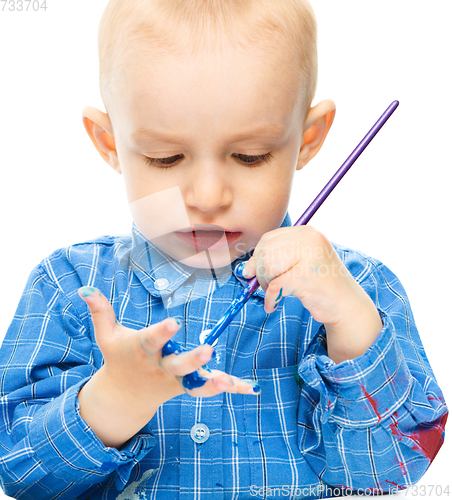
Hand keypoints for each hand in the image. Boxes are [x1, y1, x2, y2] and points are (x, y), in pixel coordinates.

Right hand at [77, 286, 259, 447]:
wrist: (124, 396)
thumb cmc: (118, 357)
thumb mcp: (107, 336)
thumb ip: (100, 312)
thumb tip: (85, 288)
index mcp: (142, 351)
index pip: (152, 340)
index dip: (162, 332)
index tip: (174, 322)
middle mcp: (160, 367)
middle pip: (178, 365)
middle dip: (192, 360)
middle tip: (208, 351)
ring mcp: (175, 379)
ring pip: (195, 382)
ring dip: (212, 382)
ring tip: (228, 381)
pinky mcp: (187, 385)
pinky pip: (208, 387)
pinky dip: (229, 386)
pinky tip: (250, 388)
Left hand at [241, 226, 382, 362]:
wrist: (347, 306)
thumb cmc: (320, 285)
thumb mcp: (298, 265)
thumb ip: (275, 260)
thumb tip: (245, 269)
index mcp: (308, 233)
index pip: (269, 238)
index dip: (258, 257)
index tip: (255, 272)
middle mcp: (310, 240)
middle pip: (266, 251)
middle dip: (260, 272)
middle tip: (266, 287)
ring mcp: (310, 257)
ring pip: (268, 266)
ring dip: (265, 284)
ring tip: (274, 294)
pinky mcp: (305, 277)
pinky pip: (274, 286)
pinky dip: (270, 299)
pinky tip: (274, 305)